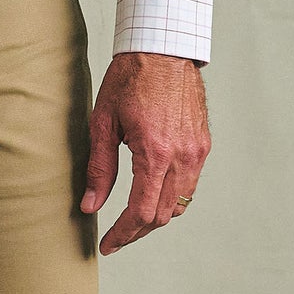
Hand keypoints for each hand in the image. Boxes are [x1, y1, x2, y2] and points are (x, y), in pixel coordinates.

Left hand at [80, 52, 210, 255]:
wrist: (163, 49)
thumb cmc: (129, 77)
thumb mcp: (103, 120)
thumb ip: (99, 166)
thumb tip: (91, 205)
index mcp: (154, 152)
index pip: (141, 212)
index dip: (123, 234)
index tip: (107, 244)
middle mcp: (181, 157)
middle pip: (161, 216)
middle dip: (136, 231)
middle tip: (115, 236)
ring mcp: (196, 153)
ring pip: (179, 205)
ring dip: (155, 217)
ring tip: (131, 218)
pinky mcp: (203, 145)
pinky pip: (190, 186)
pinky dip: (172, 198)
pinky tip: (153, 193)